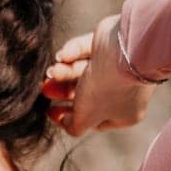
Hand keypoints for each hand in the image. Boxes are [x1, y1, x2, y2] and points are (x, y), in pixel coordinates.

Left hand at [41, 13, 158, 136]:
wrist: (125, 51)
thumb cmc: (106, 89)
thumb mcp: (86, 117)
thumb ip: (74, 126)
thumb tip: (66, 125)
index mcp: (123, 113)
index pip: (94, 120)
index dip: (71, 117)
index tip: (51, 112)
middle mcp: (121, 91)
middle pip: (85, 94)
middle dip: (63, 91)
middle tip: (45, 88)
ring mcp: (116, 66)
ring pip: (83, 71)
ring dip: (64, 71)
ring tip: (53, 70)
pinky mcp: (109, 44)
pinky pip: (85, 50)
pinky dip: (73, 52)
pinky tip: (63, 55)